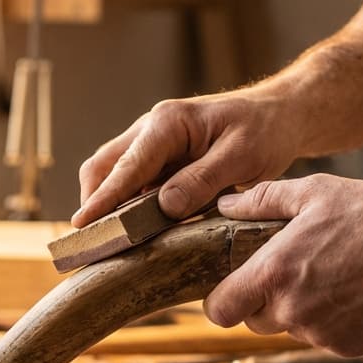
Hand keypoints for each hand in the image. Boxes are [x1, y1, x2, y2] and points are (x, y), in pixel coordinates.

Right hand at [72, 86, 300, 227]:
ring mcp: (153, 146)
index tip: (83, 224)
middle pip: (104, 167)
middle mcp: (151, 130)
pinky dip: (129, 208)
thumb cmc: (264, 130)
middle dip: (93, 203)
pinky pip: (135, 186)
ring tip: (106, 245)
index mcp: (167, 123)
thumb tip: (165, 206)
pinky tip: (133, 235)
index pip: (127, 165)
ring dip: (109, 208)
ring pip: (114, 176)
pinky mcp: (161, 162)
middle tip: (89, 243)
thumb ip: (203, 179)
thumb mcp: (242, 155)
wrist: (279, 117)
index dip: (104, 198)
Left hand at [204, 175, 362, 354]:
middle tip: (290, 271)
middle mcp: (293, 312)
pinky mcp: (348, 348)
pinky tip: (353, 292)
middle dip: (262, 301)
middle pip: (254, 321)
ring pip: (290, 330)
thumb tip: (225, 204)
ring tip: (330, 275)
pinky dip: (330, 322)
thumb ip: (262, 200)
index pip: (220, 310)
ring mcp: (321, 335)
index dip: (220, 301)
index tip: (230, 288)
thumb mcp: (315, 191)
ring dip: (298, 310)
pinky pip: (323, 339)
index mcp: (274, 274)